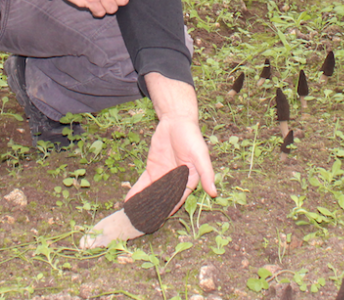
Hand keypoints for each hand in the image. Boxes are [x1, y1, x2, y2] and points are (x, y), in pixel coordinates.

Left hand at [126, 74, 215, 209]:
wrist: (176, 120)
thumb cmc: (192, 136)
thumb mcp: (200, 154)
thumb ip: (206, 173)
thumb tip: (214, 192)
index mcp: (189, 180)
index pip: (178, 199)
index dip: (169, 210)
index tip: (159, 221)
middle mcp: (175, 181)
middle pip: (163, 199)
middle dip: (153, 210)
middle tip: (141, 223)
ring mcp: (163, 175)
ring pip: (152, 193)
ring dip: (144, 203)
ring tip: (133, 216)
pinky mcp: (153, 168)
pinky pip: (144, 182)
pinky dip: (137, 191)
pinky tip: (129, 200)